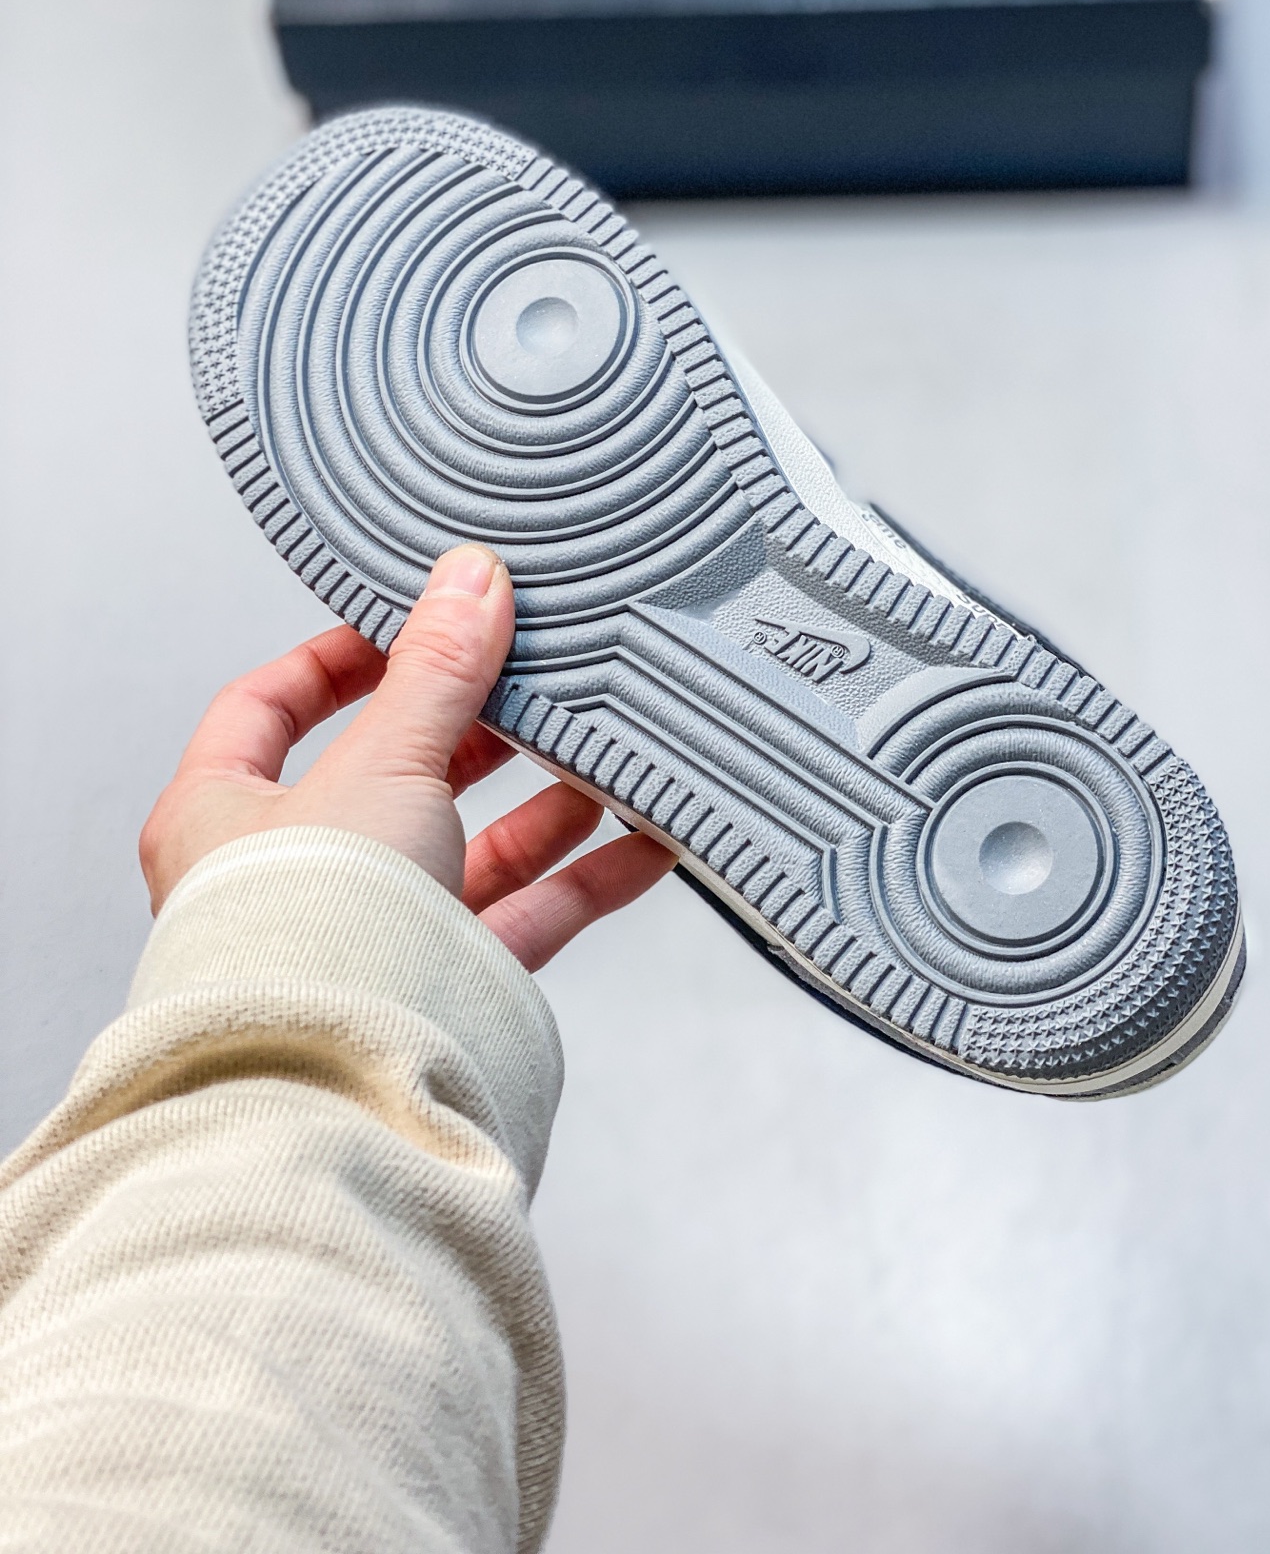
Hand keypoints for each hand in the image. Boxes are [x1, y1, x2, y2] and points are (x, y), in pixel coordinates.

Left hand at [139, 545, 674, 970]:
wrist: (341, 1091)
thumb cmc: (307, 935)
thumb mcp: (382, 762)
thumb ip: (436, 674)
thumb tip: (468, 580)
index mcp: (222, 815)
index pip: (268, 707)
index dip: (338, 659)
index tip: (411, 625)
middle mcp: (291, 877)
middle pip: (391, 774)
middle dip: (471, 730)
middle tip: (530, 679)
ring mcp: (370, 934)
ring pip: (467, 848)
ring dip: (541, 803)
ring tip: (604, 752)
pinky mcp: (441, 986)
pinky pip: (522, 917)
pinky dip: (583, 878)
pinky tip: (644, 841)